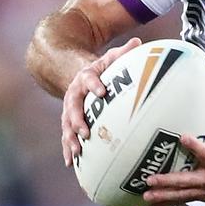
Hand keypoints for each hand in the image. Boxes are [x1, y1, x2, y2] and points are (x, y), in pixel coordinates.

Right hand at [61, 37, 141, 166]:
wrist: (78, 73)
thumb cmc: (102, 67)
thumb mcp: (112, 57)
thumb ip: (124, 52)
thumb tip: (138, 42)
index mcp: (86, 77)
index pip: (89, 79)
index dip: (94, 85)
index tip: (102, 91)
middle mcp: (74, 93)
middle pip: (72, 106)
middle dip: (77, 119)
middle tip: (85, 131)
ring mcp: (69, 109)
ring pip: (66, 124)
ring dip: (71, 138)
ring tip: (77, 152)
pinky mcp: (69, 121)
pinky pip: (67, 136)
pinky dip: (67, 148)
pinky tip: (70, 163)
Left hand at [143, 96, 204, 205]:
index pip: (204, 153)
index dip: (194, 145)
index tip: (183, 137)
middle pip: (185, 179)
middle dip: (167, 180)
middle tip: (150, 179)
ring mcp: (201, 189)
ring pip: (180, 194)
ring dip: (162, 195)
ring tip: (146, 195)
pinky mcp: (198, 196)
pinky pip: (180, 201)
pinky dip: (165, 205)